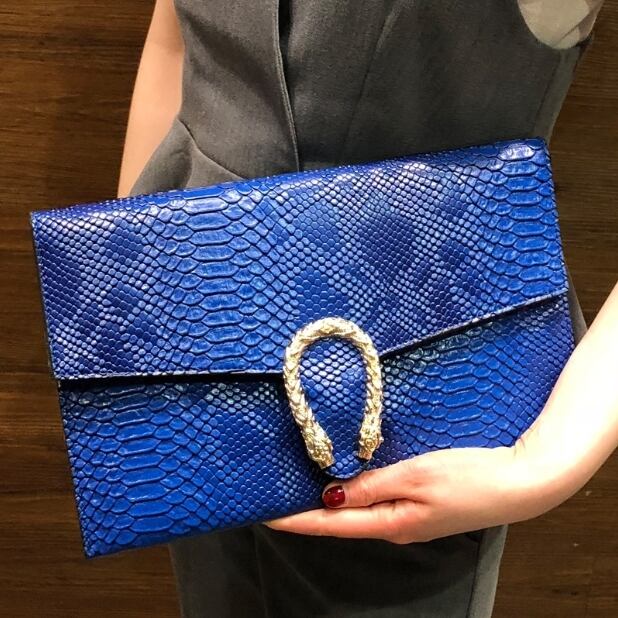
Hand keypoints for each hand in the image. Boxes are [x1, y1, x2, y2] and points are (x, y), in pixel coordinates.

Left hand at [265, 443, 569, 543]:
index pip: (332, 523)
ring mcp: (409, 517)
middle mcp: (396, 525)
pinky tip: (350, 479)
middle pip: (342, 519)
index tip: (267, 515)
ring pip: (360, 509)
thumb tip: (332, 495)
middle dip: (309, 510)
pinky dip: (358, 491)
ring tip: (305, 484)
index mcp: (392, 522)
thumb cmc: (470, 476)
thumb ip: (372, 485)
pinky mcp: (422, 505)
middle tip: (279, 493)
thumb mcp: (416, 476)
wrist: (519, 482)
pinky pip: (379, 500)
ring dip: (333, 498)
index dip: (297, 519)